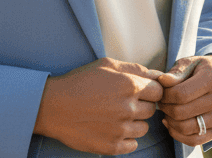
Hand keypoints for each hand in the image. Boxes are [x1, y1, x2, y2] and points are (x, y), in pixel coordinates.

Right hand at [34, 57, 165, 154]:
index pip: (159, 91)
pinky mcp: (112, 146)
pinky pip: (133, 144)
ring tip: (115, 116)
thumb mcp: (107, 65)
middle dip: (141, 105)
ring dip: (134, 122)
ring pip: (144, 128)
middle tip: (122, 103)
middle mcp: (128, 108)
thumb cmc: (80, 82)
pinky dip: (126, 138)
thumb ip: (135, 68)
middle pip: (151, 110)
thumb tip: (157, 75)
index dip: (150, 91)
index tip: (140, 92)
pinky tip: (113, 129)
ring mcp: (120, 129)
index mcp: (130, 86)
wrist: (53, 106)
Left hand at [157, 55, 211, 146]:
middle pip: (181, 112)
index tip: (161, 92)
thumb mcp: (190, 64)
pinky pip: (194, 140)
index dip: (165, 95)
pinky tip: (172, 123)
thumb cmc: (202, 69)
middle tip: (162, 102)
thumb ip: (176, 73)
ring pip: (186, 128)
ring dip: (170, 122)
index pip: (181, 94)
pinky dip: (178, 135)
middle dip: (165, 108)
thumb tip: (161, 81)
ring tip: (167, 111)